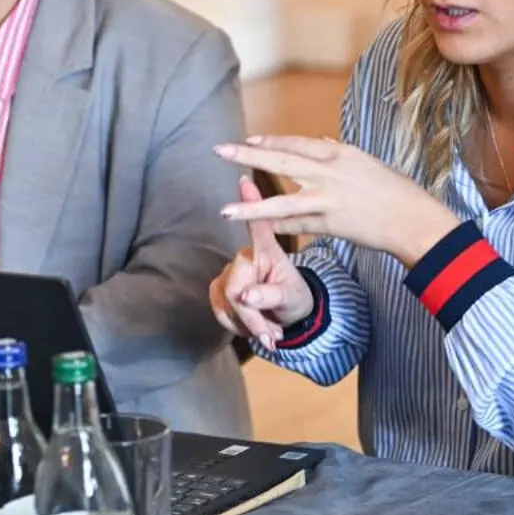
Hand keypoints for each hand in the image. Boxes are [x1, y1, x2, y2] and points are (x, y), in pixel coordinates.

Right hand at [209, 177, 315, 347]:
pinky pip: (219, 310)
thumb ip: (271, 296)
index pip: (257, 226)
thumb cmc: (294, 297)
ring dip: (247, 324)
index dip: (250, 202)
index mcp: (267, 251)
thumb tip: (245, 295)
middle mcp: (245, 256)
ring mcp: (229, 271)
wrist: (288, 314)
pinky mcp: (219, 287)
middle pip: (234, 287)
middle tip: (271, 336)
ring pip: (224, 302)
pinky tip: (255, 328)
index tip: (245, 178)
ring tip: (269, 331)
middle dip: (252, 316)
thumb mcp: (291, 298)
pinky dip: (237, 325)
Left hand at [216, 137, 459, 270]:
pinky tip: (260, 231)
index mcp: (340, 153)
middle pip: (281, 160)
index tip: (249, 139)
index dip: (271, 141)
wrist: (413, 218)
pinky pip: (297, 226)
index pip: (297, 143)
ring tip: (225, 211)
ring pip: (281, 201)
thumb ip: (340, 154)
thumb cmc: (396, 190)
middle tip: (220, 150)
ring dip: (251, 208)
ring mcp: (327, 199)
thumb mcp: (367, 162)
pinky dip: (279, 228)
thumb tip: (322, 142)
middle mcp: (330, 172)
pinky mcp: (330, 224)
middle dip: (248, 154)